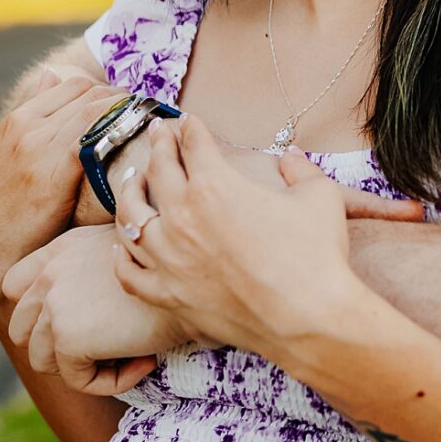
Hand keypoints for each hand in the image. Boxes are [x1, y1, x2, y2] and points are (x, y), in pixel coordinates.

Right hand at [0, 66, 128, 316]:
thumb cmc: (0, 208)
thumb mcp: (5, 153)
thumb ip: (32, 115)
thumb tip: (51, 74)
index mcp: (18, 120)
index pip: (73, 84)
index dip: (106, 91)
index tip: (126, 105)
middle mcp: (27, 127)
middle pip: (88, 93)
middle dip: (122, 99)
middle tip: (144, 114)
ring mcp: (39, 148)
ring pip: (95, 110)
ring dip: (127, 113)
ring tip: (147, 126)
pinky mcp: (53, 174)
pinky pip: (93, 139)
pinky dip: (117, 133)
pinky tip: (136, 143)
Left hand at [5, 225, 176, 394]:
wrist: (198, 276)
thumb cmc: (179, 272)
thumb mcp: (127, 260)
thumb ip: (94, 280)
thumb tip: (91, 323)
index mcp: (61, 250)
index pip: (16, 287)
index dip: (40, 316)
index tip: (82, 326)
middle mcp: (50, 272)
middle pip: (21, 329)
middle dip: (61, 348)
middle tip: (109, 348)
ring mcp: (54, 304)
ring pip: (43, 361)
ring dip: (86, 367)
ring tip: (130, 354)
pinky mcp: (68, 337)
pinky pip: (78, 381)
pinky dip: (112, 382)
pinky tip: (145, 362)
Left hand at [110, 121, 371, 363]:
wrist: (309, 319)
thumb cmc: (317, 256)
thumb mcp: (319, 197)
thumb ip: (300, 170)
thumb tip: (290, 155)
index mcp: (214, 185)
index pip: (193, 144)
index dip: (191, 128)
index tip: (188, 122)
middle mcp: (181, 217)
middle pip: (158, 170)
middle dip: (157, 145)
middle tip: (158, 134)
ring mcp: (169, 258)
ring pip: (131, 217)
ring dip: (129, 193)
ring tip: (132, 182)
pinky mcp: (169, 295)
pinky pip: (129, 273)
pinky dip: (121, 257)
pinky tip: (121, 245)